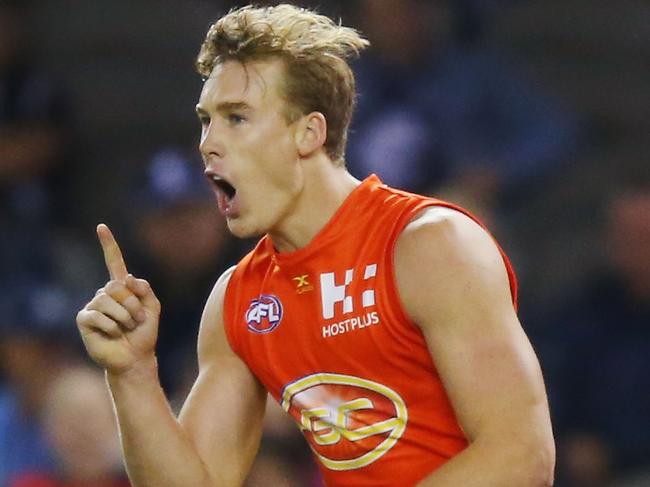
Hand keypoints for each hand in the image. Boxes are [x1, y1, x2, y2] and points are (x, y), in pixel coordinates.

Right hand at [76, 224, 160, 373]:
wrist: (135, 358)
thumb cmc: (144, 334)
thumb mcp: (153, 308)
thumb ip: (145, 290)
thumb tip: (126, 279)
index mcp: (121, 289)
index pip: (114, 262)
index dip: (108, 245)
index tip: (101, 227)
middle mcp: (104, 294)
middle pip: (116, 286)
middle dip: (132, 305)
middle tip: (136, 321)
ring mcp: (93, 306)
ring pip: (109, 301)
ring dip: (124, 317)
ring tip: (126, 329)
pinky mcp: (84, 320)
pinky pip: (99, 316)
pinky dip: (112, 327)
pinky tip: (112, 335)